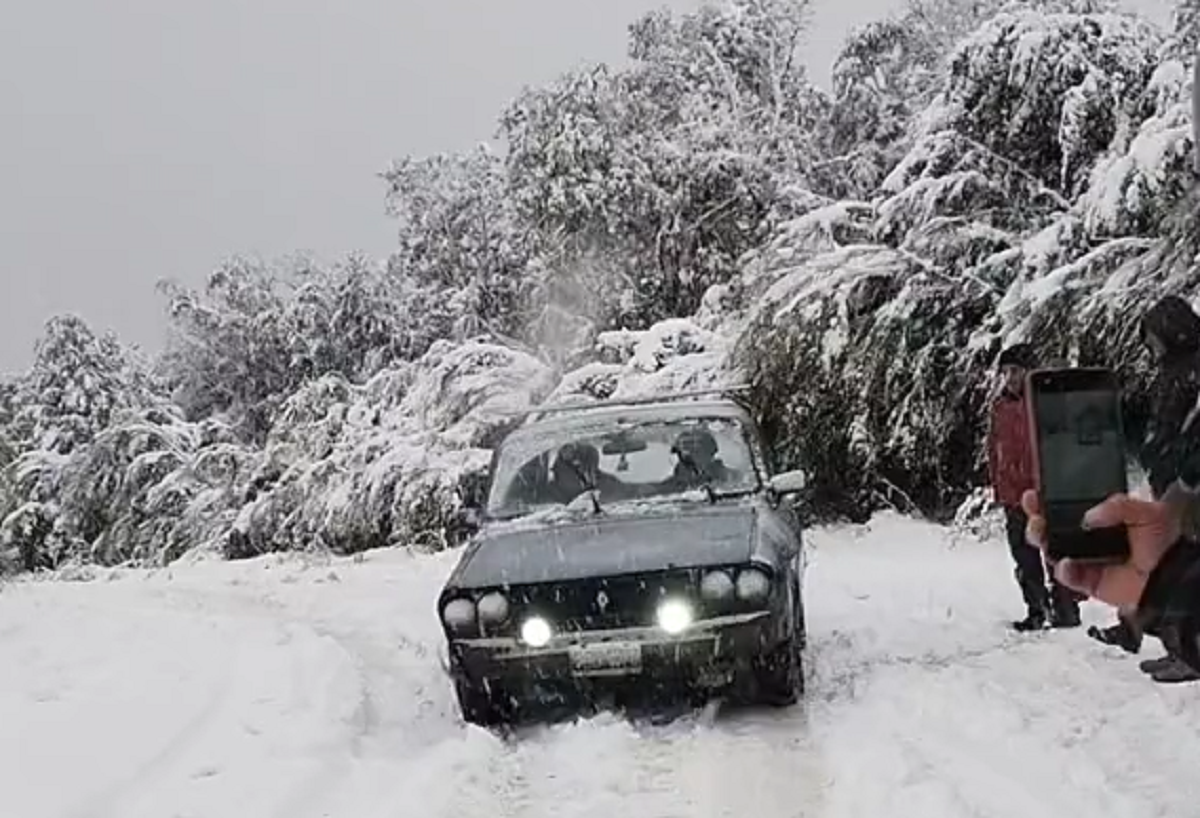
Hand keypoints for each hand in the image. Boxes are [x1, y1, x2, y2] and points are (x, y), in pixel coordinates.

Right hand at [1021, 489, 1177, 608]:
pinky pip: (1065, 575)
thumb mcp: (1148, 511)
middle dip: (1037, 517)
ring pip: (1052, 549)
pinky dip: (1064, 571)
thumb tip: (1089, 514)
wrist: (1174, 581)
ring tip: (1043, 536)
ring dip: (1043, 541)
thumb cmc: (1168, 547)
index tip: (1038, 492)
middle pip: (1052, 525)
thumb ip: (1118, 505)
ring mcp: (1088, 559)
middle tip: (1035, 512)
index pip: (1069, 503)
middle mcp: (1092, 537)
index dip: (1050, 497)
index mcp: (1105, 517)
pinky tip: (1068, 564)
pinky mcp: (1087, 581)